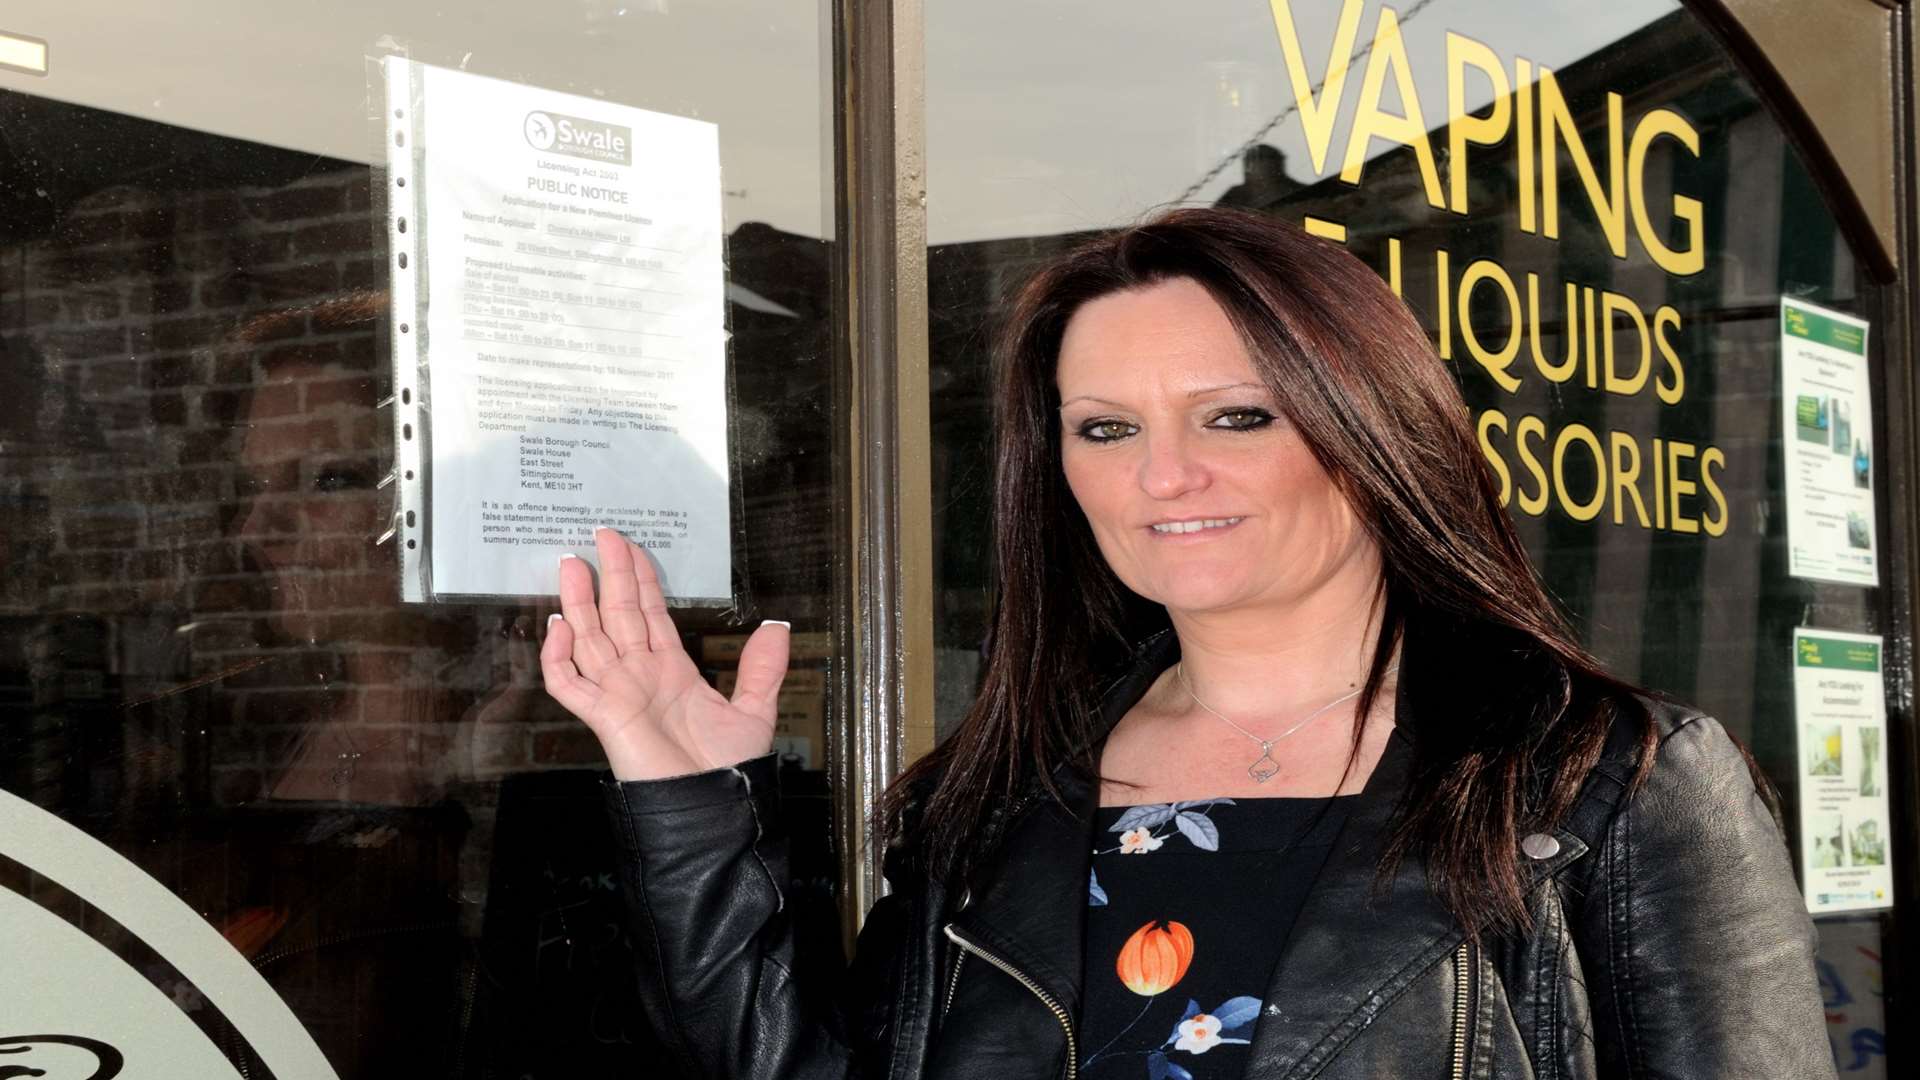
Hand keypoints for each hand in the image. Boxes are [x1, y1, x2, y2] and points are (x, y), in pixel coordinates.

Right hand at [540, 527, 788, 779]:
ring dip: (579, 602)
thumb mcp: (754, 710)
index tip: (633, 547)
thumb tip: (776, 628)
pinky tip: (559, 627)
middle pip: (618, 615)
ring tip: (572, 564)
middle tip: (601, 536)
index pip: (651, 614)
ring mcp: (618, 694)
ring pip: (589, 639)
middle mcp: (640, 676)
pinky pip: (569, 683)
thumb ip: (762, 669)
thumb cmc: (728, 768)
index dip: (642, 580)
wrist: (713, 808)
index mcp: (672, 671)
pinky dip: (558, 657)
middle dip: (610, 576)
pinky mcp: (604, 717)